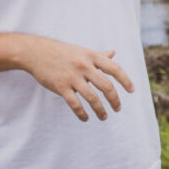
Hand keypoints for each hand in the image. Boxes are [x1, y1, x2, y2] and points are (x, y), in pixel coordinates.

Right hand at [19, 37, 134, 121]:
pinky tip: (86, 118)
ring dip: (100, 110)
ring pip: (92, 98)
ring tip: (104, 117)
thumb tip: (113, 53)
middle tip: (118, 108)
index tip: (131, 90)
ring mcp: (72, 77)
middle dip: (114, 100)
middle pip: (106, 86)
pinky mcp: (61, 87)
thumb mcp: (82, 51)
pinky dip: (82, 113)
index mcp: (91, 56)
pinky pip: (75, 104)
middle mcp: (84, 66)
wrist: (36, 52)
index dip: (125, 80)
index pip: (114, 69)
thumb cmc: (62, 52)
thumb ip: (98, 54)